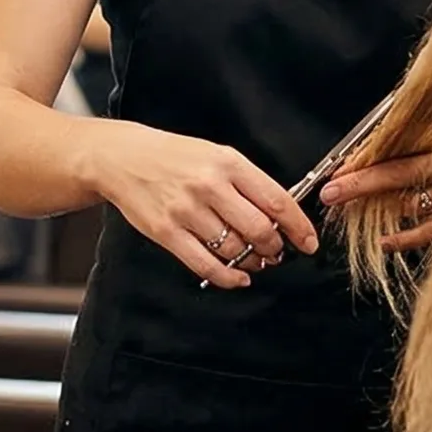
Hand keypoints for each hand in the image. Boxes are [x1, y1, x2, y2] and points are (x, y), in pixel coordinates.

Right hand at [87, 122, 318, 288]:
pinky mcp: (166, 232)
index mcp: (228, 163)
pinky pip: (205, 265)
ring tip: (255, 261)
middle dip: (275, 248)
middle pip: (259, 230)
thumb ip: (247, 182)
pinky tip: (237, 276)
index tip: (308, 242)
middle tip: (276, 252)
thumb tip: (279, 217)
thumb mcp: (215, 155)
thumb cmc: (174, 157)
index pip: (277, 201)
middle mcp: (208, 186)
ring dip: (252, 262)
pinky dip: (228, 277)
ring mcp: (186, 210)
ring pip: (234, 249)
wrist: (123, 158)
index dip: (299, 227)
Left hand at [320, 119, 431, 250]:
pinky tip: (384, 241)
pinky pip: (427, 233)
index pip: (397, 147)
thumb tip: (389, 141)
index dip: (363, 160)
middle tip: (331, 192)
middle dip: (357, 184)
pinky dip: (403, 239)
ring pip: (407, 204)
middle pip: (395, 173)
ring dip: (376, 209)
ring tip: (350, 213)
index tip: (341, 168)